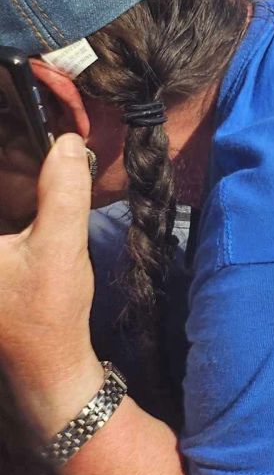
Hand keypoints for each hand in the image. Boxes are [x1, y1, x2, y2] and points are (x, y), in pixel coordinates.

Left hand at [0, 135, 100, 433]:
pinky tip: (39, 181)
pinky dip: (12, 197)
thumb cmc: (47, 311)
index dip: (4, 154)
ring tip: (49, 157)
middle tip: (47, 145)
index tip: (11, 112)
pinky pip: (1, 213)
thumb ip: (62, 191)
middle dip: (9, 163)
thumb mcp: (60, 247)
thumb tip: (67, 141)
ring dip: (12, 182)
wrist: (49, 362)